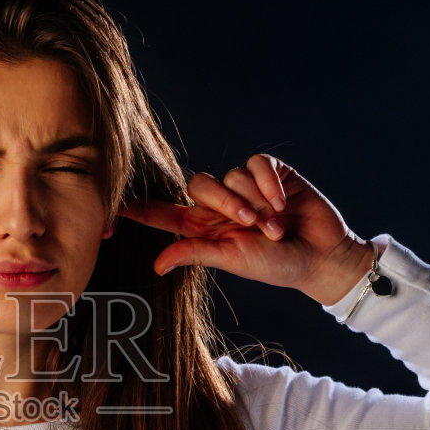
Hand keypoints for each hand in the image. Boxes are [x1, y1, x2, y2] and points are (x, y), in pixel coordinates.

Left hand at [119, 155, 374, 305]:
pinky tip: (283, 201)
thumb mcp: (233, 260)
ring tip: (275, 225)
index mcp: (204, 228)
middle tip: (250, 224)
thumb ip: (196, 252)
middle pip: (199, 185)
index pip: (162, 213)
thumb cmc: (277, 266)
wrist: (321, 256)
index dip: (137, 208)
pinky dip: (269, 182)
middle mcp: (220, 205)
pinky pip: (256, 164)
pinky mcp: (270, 173)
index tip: (109, 205)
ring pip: (230, 175)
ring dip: (255, 200)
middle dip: (225, 203)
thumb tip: (157, 265)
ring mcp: (245, 187)